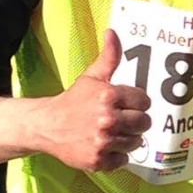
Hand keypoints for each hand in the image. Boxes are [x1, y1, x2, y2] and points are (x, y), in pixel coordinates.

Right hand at [33, 29, 150, 171]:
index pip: (144, 102)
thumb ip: (109, 57)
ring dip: (128, 139)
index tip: (128, 105)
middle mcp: (107, 119)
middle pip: (144, 123)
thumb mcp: (92, 77)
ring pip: (136, 142)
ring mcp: (103, 141)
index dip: (138, 103)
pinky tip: (106, 146)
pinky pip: (123, 159)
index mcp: (109, 96)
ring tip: (114, 133)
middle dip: (136, 122)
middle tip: (123, 120)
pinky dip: (117, 156)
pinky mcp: (98, 160)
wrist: (48, 126)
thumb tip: (113, 32)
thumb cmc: (73, 101)